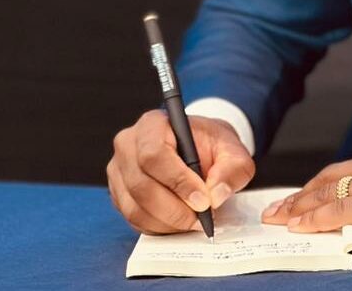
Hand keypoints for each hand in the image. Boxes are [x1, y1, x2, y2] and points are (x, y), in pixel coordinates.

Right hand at [107, 109, 255, 233]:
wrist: (200, 149)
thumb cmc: (212, 145)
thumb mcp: (233, 150)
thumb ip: (232, 169)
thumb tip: (217, 195)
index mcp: (153, 124)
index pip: (154, 154)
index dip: (178, 181)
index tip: (203, 200)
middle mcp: (128, 145)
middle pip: (141, 185)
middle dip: (174, 209)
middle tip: (201, 218)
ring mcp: (119, 171)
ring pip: (134, 207)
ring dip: (167, 222)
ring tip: (194, 221)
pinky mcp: (119, 194)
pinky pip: (133, 219)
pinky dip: (158, 227)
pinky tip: (180, 222)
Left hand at [261, 142, 351, 237]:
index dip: (326, 182)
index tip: (308, 192)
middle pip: (332, 175)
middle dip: (302, 193)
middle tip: (278, 206)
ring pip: (329, 191)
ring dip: (299, 206)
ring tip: (277, 218)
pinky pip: (340, 210)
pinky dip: (315, 218)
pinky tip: (298, 226)